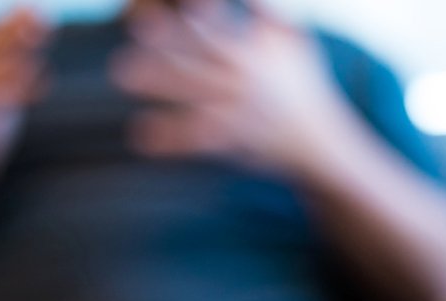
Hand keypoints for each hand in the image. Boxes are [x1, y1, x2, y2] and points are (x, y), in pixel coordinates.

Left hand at [111, 0, 361, 176]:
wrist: (322, 142)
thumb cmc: (306, 85)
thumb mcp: (296, 41)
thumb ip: (268, 10)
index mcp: (256, 53)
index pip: (220, 29)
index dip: (197, 15)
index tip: (172, 6)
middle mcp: (246, 80)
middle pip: (202, 58)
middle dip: (168, 46)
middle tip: (135, 30)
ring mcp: (239, 111)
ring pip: (194, 96)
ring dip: (159, 86)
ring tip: (122, 76)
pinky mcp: (233, 141)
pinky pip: (197, 140)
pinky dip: (170, 139)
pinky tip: (141, 136)